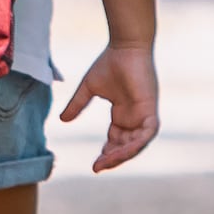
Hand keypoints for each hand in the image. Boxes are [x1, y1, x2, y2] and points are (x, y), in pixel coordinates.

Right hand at [62, 40, 158, 171]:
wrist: (125, 46)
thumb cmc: (110, 62)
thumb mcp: (89, 89)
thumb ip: (77, 105)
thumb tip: (63, 120)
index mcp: (123, 114)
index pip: (116, 140)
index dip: (107, 153)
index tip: (94, 164)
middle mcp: (135, 118)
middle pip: (126, 146)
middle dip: (112, 158)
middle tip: (97, 166)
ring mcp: (144, 115)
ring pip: (137, 144)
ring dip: (123, 155)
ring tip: (106, 161)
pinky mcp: (151, 109)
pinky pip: (147, 134)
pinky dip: (136, 144)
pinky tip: (122, 152)